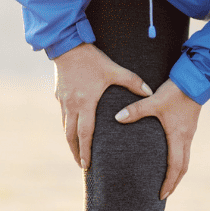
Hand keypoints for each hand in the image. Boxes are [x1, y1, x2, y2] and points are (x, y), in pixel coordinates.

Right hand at [53, 43, 153, 171]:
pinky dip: (68, 126)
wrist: (67, 45)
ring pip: (65, 127)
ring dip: (71, 141)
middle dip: (77, 152)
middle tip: (83, 165)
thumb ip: (133, 81)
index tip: (87, 165)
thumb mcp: (114, 69)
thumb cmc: (92, 59)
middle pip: (71, 136)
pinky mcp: (59, 95)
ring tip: (77, 151)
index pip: (85, 134)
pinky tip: (72, 129)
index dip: (86, 150)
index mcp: (86, 103)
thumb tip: (150, 92)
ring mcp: (63, 101)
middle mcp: (72, 105)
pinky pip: (63, 115)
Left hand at [114, 79, 200, 199]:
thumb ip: (135, 110)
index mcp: (177, 136)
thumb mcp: (153, 100)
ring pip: (185, 159)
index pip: (175, 167)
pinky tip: (170, 158)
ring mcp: (189, 132)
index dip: (169, 182)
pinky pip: (185, 149)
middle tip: (164, 195)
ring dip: (177, 172)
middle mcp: (185, 138)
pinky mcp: (189, 126)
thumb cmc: (175, 91)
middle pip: (183, 168)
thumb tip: (117, 118)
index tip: (161, 195)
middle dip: (174, 183)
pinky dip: (178, 160)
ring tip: (167, 181)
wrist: (196, 78)